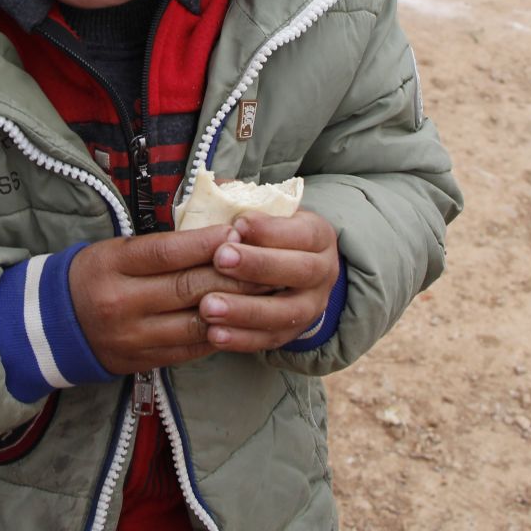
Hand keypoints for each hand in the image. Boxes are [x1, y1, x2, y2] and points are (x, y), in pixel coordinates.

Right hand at [71, 226, 268, 374]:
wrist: (53, 325)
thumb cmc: (93, 276)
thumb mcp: (115, 251)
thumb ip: (158, 248)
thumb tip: (215, 238)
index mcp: (113, 265)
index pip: (166, 252)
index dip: (206, 243)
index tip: (236, 234)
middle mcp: (123, 302)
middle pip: (188, 287)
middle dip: (233, 275)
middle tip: (267, 263)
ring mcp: (134, 336)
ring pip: (196, 322)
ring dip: (236, 307)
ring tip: (264, 294)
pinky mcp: (144, 361)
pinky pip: (191, 349)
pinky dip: (220, 334)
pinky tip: (242, 321)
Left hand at [199, 211, 339, 351]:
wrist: (288, 270)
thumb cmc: (264, 233)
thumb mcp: (261, 211)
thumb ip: (240, 199)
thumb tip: (212, 190)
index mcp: (318, 236)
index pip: (302, 232)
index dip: (271, 230)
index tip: (237, 223)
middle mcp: (323, 272)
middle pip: (299, 271)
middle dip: (258, 265)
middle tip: (221, 259)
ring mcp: (310, 307)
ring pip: (284, 312)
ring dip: (245, 310)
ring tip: (207, 306)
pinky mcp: (291, 334)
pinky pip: (268, 340)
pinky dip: (241, 339)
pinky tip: (213, 334)